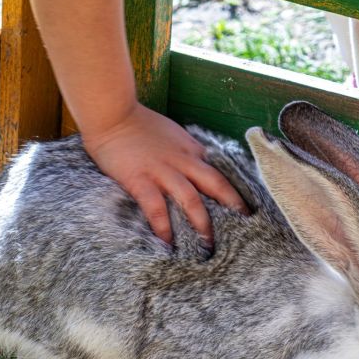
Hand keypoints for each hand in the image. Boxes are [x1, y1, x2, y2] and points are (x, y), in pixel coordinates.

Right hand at [82, 103, 248, 246]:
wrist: (112, 113)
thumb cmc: (138, 123)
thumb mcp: (173, 134)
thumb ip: (186, 151)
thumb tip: (197, 167)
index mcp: (192, 149)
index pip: (221, 171)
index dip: (236, 190)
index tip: (246, 208)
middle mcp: (183, 161)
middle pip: (216, 185)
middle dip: (231, 207)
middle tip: (241, 228)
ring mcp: (163, 171)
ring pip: (192, 200)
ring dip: (202, 224)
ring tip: (208, 245)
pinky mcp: (141, 180)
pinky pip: (157, 209)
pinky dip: (164, 227)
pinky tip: (168, 244)